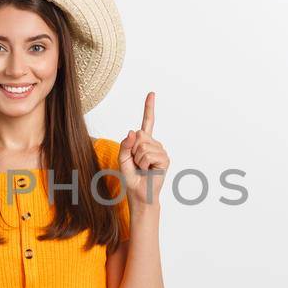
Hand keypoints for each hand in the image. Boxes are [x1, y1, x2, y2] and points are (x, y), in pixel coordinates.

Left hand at [119, 92, 170, 208]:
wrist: (139, 193)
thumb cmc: (131, 177)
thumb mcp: (122, 159)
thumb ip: (125, 145)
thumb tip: (133, 131)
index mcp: (144, 141)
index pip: (147, 121)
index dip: (149, 107)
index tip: (152, 93)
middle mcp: (154, 143)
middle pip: (140, 135)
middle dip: (133, 150)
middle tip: (137, 163)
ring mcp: (161, 150)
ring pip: (143, 146)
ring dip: (138, 159)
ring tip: (143, 168)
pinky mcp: (165, 159)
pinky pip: (149, 154)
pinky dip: (144, 163)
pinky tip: (148, 170)